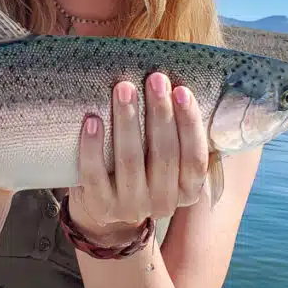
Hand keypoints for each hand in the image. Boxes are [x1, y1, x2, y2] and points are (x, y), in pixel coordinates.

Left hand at [69, 73, 208, 245]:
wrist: (105, 208)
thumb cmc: (141, 168)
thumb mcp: (166, 160)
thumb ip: (177, 136)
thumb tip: (179, 86)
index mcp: (187, 190)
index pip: (195, 158)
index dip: (190, 124)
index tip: (182, 90)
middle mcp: (163, 203)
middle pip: (165, 156)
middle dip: (160, 113)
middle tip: (155, 79)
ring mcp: (131, 207)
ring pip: (130, 161)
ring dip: (128, 121)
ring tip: (124, 88)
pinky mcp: (100, 206)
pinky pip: (95, 174)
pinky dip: (93, 146)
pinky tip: (92, 120)